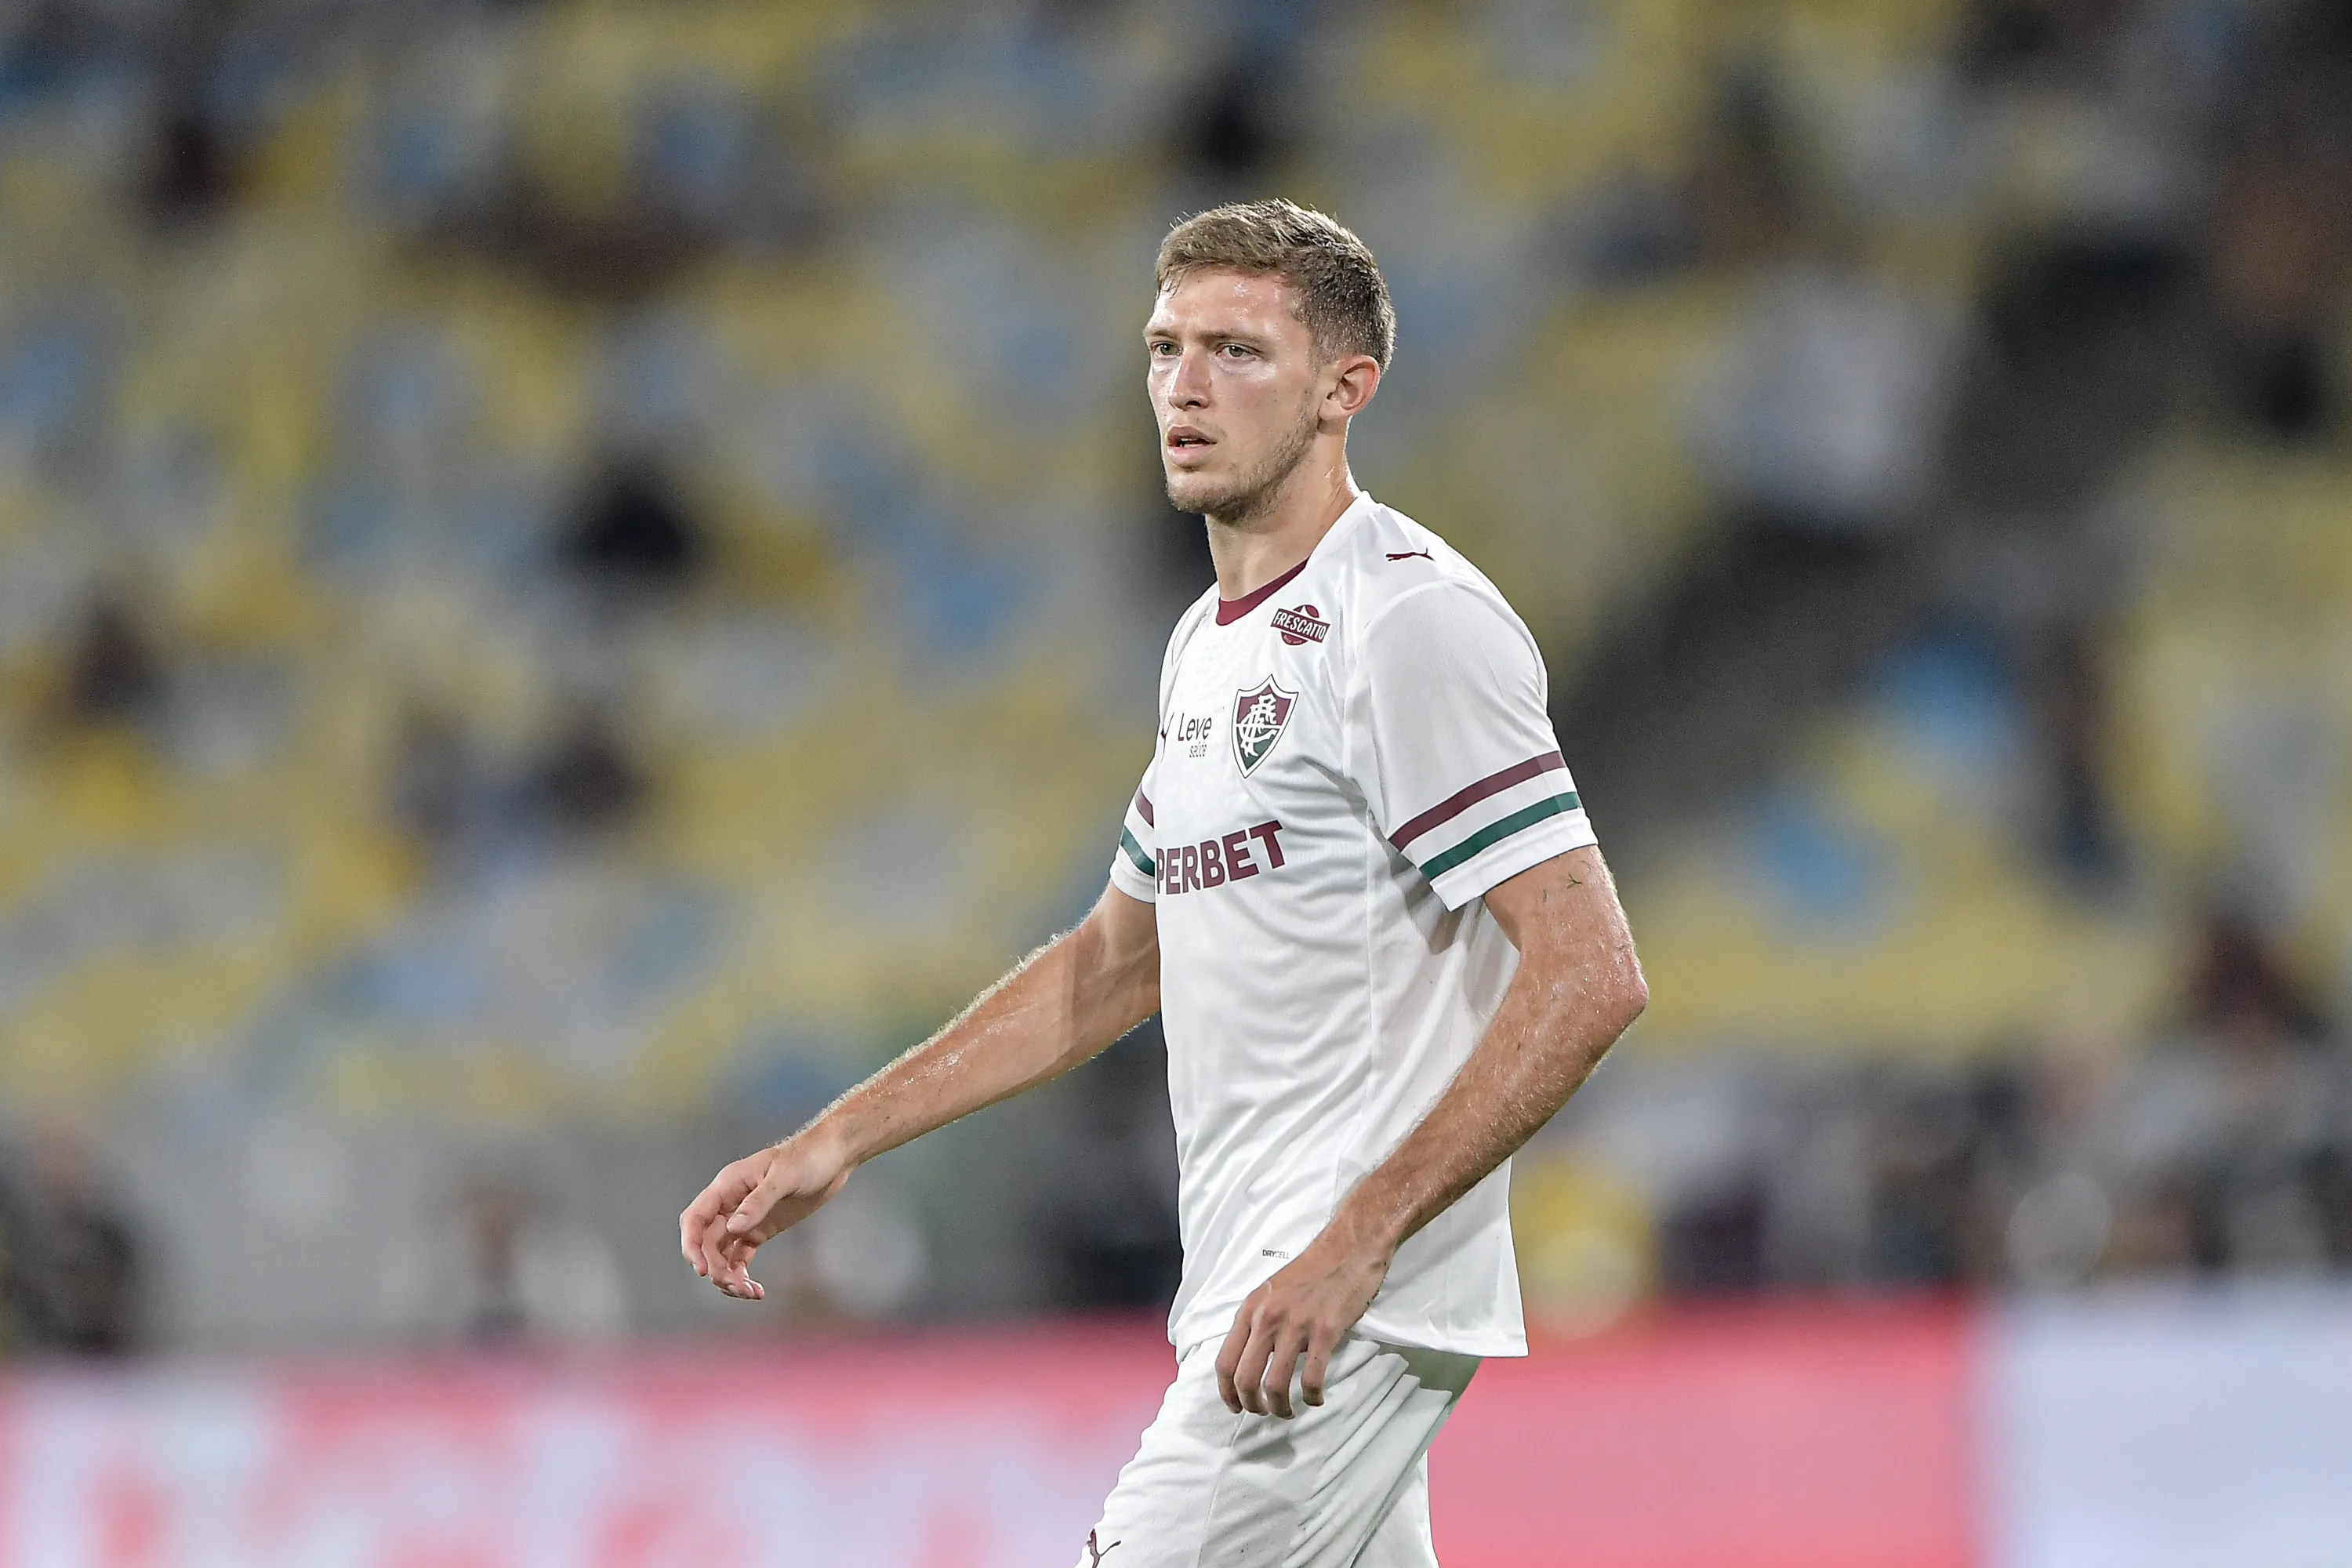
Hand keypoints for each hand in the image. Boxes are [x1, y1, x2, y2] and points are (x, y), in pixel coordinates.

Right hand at [678, 1130, 853, 1299]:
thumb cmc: (808, 1158)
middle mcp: (730, 1204)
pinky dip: (742, 1274)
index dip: (692, 1245)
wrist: (833, 1157)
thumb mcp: (784, 1177)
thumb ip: (758, 1202)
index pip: (695, 1219)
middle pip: (707, 1243)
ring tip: (750, 1292)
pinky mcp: (760, 1230)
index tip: (702, 1270)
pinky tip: (756, 1290)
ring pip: (721, 1254)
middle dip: (715, 1267)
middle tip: (736, 1286)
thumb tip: (732, 1229)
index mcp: (728, 1186)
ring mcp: (745, 1218)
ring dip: (728, 1276)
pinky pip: (740, 1257)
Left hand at [1214, 1222, 1390, 1417]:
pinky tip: (1316, 1398)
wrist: (1347, 1249)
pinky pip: (1312, 1378)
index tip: (1235, 1407)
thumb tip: (1248, 1358)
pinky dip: (1312, 1397)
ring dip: (1280, 1408)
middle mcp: (1267, 1319)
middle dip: (1251, 1405)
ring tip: (1288, 1411)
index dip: (1226, 1393)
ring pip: (1275, 1385)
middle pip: (1244, 1379)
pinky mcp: (1325, 1331)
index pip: (1224, 1362)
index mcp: (1250, 1310)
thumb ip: (1257, 1321)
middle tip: (1263, 1413)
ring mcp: (1295, 1326)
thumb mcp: (1270, 1293)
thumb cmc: (1311, 1271)